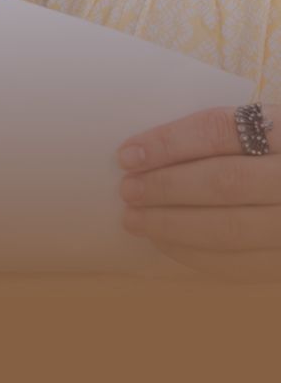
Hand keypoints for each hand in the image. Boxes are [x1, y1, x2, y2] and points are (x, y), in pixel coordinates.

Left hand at [119, 104, 280, 279]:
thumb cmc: (272, 153)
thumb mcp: (257, 128)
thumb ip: (217, 134)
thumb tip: (145, 150)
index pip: (219, 130)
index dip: (169, 143)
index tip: (127, 155)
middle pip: (224, 182)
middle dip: (167, 187)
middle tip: (127, 190)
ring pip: (232, 229)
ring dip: (173, 225)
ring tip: (134, 220)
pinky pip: (243, 265)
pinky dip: (197, 255)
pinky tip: (165, 243)